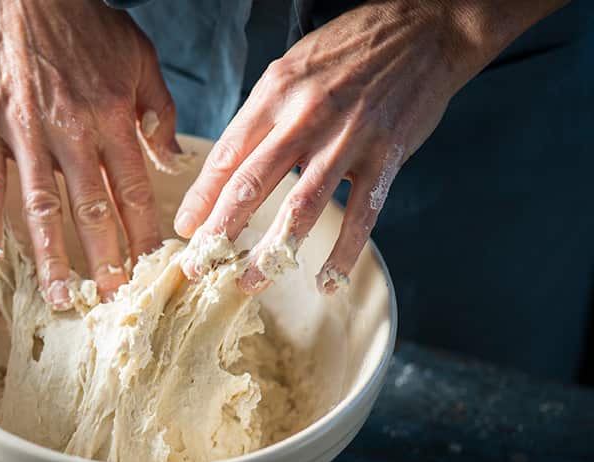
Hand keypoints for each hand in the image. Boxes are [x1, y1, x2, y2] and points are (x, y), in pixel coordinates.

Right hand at [0, 0, 181, 307]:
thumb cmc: (84, 21)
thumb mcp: (138, 55)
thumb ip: (157, 108)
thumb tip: (171, 157)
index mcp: (113, 118)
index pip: (135, 192)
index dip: (145, 237)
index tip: (154, 274)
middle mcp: (72, 132)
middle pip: (92, 211)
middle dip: (106, 263)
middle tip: (114, 304)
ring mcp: (25, 132)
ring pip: (41, 207)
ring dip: (51, 258)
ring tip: (62, 298)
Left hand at [173, 0, 562, 294]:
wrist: (424, 29)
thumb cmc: (350, 50)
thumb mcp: (291, 70)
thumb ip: (260, 119)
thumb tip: (225, 171)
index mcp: (275, 94)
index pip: (226, 155)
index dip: (202, 198)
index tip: (185, 230)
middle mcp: (306, 116)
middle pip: (252, 183)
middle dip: (220, 231)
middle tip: (201, 266)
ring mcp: (348, 139)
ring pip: (301, 206)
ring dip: (271, 252)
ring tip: (249, 284)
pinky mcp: (386, 156)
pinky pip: (361, 214)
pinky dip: (342, 253)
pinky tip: (326, 281)